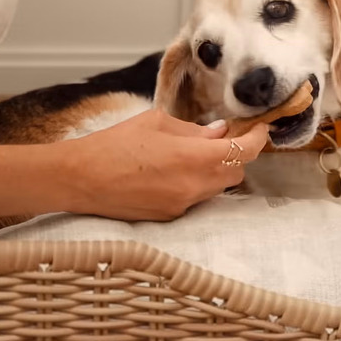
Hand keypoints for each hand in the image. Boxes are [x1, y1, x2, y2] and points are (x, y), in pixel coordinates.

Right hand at [54, 109, 268, 220]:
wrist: (80, 179)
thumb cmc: (114, 144)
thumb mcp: (156, 123)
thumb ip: (193, 130)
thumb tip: (219, 132)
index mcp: (193, 157)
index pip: (244, 151)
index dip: (258, 139)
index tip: (260, 129)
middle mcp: (194, 186)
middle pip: (235, 173)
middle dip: (234, 156)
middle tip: (221, 139)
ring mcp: (183, 205)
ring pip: (216, 189)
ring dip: (214, 172)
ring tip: (191, 155)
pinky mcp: (170, 217)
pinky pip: (195, 200)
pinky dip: (194, 185)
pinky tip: (170, 173)